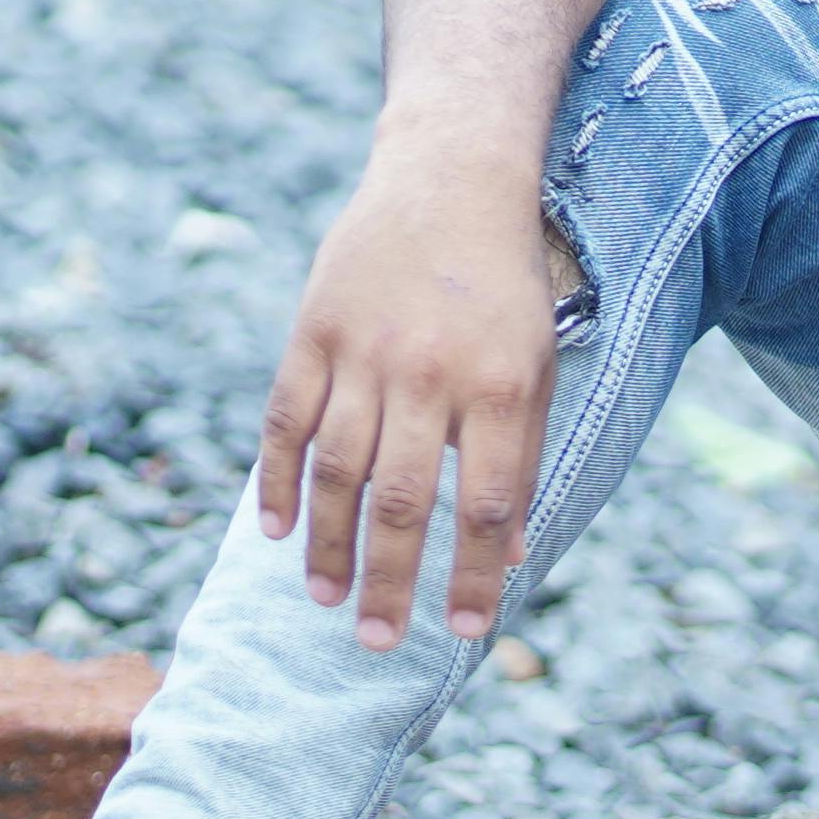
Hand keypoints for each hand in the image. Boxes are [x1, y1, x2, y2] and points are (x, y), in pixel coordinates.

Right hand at [253, 131, 556, 648]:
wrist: (451, 176)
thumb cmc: (505, 284)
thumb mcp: (540, 363)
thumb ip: (524, 457)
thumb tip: (510, 555)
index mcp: (502, 385)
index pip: (487, 504)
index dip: (473, 574)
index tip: (465, 630)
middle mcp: (430, 373)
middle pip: (402, 501)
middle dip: (389, 582)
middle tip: (377, 642)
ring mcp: (365, 352)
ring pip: (338, 470)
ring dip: (328, 547)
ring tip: (326, 602)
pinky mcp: (314, 330)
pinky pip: (286, 421)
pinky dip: (279, 480)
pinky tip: (278, 531)